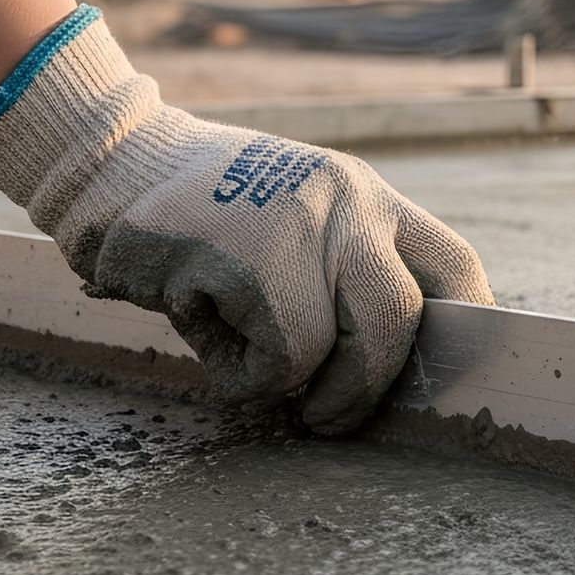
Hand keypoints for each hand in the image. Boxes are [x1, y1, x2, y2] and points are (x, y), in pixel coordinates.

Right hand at [0, 8, 490, 432]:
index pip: (452, 265)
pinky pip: (273, 356)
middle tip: (328, 416)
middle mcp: (348, 203)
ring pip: (336, 348)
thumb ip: (340, 272)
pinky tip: (196, 322)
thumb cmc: (203, 214)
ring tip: (242, 355)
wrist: (109, 158)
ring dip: (292, 382)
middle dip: (369, 387)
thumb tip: (388, 368)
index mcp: (366, 198)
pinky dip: (236, 369)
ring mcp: (301, 225)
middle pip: (404, 320)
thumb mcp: (294, 220)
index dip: (465, 330)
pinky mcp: (246, 255)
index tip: (449, 377)